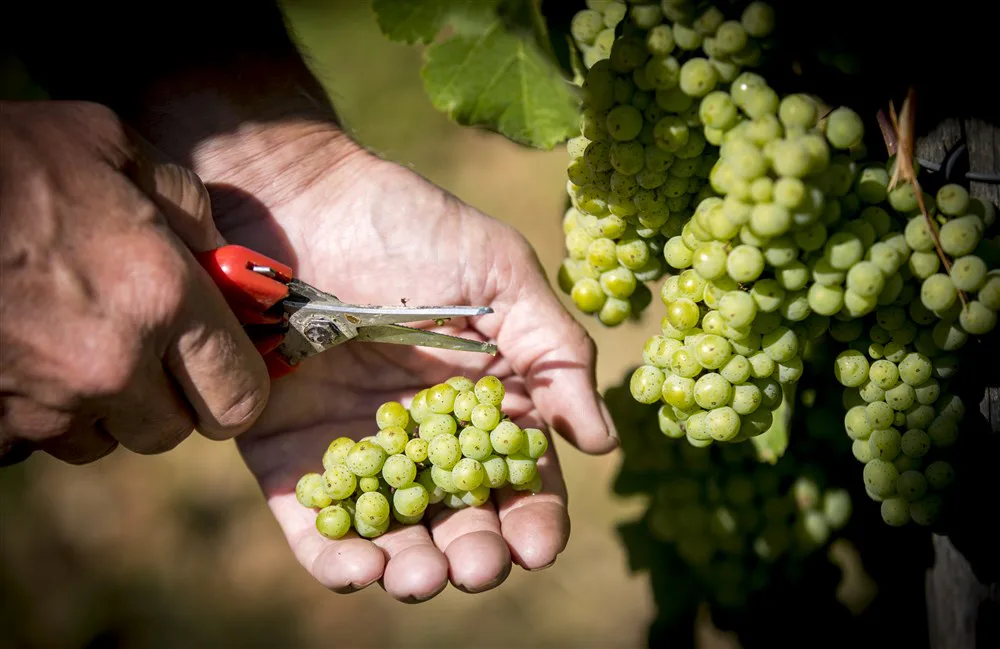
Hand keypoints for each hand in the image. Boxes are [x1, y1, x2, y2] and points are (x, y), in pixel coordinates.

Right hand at [0, 101, 269, 464]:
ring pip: (100, 440)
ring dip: (97, 406)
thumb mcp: (107, 143)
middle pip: (170, 431)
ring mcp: (40, 404)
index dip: (236, 387)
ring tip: (67, 340)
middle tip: (141, 351)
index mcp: (158, 297)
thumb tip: (219, 251)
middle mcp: (109, 365)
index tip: (222, 371)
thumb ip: (184, 201)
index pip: (240, 396)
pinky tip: (19, 353)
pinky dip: (34, 409)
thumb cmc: (3, 157)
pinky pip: (31, 440)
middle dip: (164, 398)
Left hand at [198, 130, 619, 600]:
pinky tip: (356, 570)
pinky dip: (333, 555)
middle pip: (460, 516)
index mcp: (484, 397)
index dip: (535, 516)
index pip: (520, 475)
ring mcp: (358, 447)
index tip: (537, 544)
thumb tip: (602, 442)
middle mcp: (425, 434)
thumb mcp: (499, 275)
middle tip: (475, 567)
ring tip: (417, 578)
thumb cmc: (406, 227)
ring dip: (410, 567)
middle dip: (474, 552)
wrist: (294, 200)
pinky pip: (312, 519)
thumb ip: (555, 353)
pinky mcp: (290, 453)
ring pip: (393, 531)